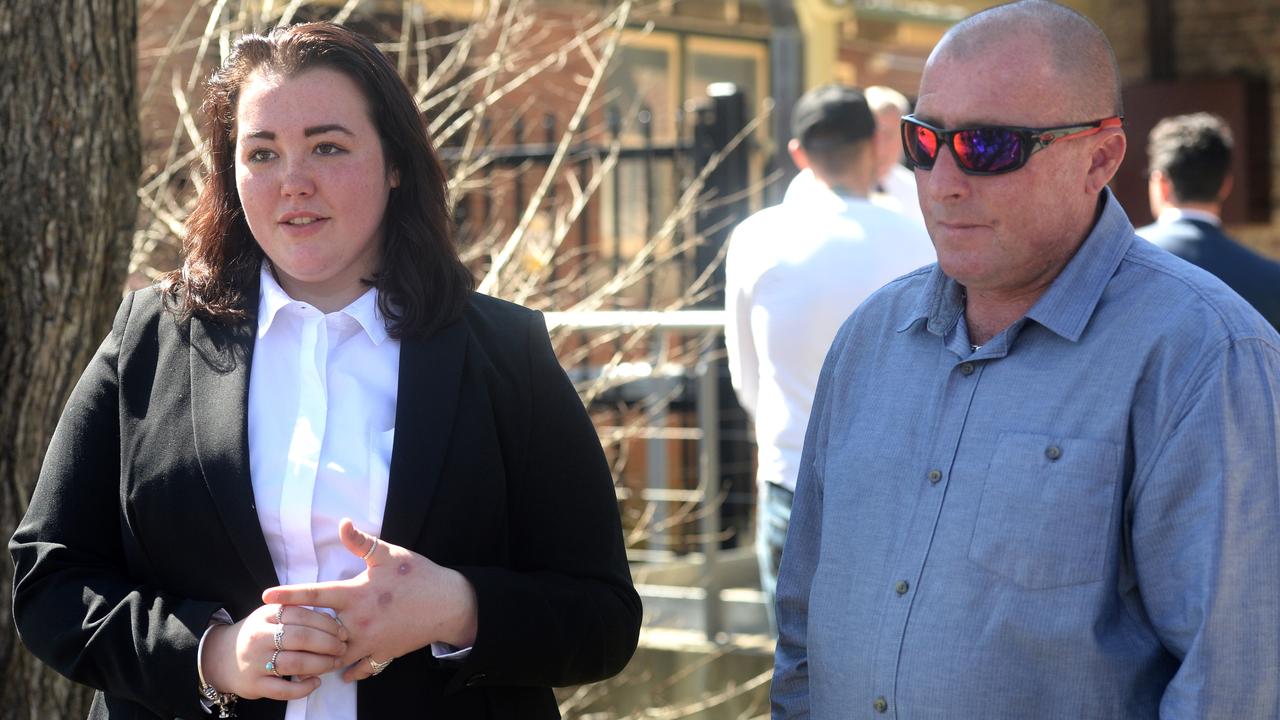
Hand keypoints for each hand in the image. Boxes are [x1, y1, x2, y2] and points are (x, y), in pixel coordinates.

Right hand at [201, 603, 348, 699]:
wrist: (221, 658)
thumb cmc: (258, 635)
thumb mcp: (271, 617)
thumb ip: (298, 615)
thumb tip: (333, 622)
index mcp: (266, 615)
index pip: (302, 614)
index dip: (327, 623)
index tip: (342, 631)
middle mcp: (259, 636)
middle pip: (301, 638)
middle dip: (328, 644)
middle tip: (342, 648)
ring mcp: (256, 662)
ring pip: (295, 663)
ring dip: (321, 664)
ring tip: (334, 664)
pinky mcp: (255, 685)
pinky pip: (284, 690)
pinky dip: (304, 688)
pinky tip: (315, 683)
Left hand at [261, 518, 478, 681]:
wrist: (449, 604)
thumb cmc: (419, 575)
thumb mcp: (390, 554)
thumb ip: (361, 542)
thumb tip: (342, 522)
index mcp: (357, 595)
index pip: (315, 595)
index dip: (289, 595)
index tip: (266, 596)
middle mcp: (358, 622)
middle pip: (317, 632)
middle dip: (297, 632)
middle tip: (278, 631)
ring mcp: (370, 641)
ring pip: (334, 656)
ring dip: (316, 656)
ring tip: (298, 656)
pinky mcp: (383, 653)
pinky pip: (359, 669)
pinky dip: (346, 672)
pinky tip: (337, 672)